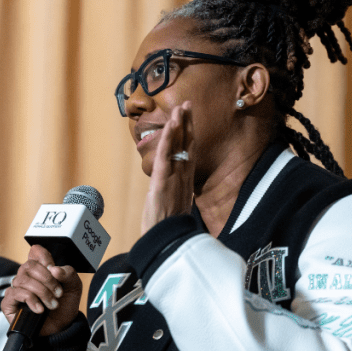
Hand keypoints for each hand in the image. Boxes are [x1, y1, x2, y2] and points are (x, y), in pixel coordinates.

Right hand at [1, 245, 82, 336]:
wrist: (61, 328)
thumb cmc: (64, 306)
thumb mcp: (74, 287)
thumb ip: (68, 273)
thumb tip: (54, 269)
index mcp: (40, 270)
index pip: (35, 252)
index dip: (44, 257)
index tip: (54, 270)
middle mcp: (26, 277)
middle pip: (29, 265)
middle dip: (47, 279)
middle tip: (58, 293)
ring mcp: (16, 289)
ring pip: (23, 280)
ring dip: (42, 292)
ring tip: (52, 304)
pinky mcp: (9, 303)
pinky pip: (15, 293)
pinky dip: (30, 300)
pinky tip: (39, 309)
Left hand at [142, 100, 194, 233]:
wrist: (165, 245)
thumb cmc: (168, 230)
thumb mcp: (175, 210)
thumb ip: (178, 197)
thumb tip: (180, 192)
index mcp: (184, 183)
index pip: (189, 155)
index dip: (190, 136)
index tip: (190, 120)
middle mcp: (182, 178)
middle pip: (187, 146)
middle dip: (188, 125)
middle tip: (187, 105)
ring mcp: (173, 180)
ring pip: (178, 148)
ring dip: (179, 126)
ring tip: (180, 108)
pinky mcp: (161, 184)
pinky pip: (166, 158)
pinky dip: (169, 141)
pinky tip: (171, 126)